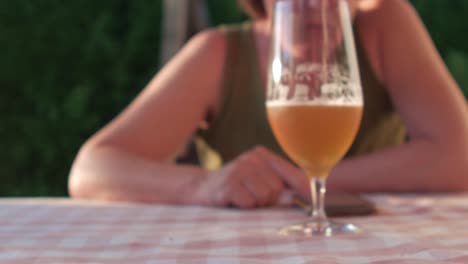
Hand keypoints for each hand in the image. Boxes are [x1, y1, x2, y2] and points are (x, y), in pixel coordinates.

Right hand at [192, 146, 309, 208]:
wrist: (202, 187)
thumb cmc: (237, 186)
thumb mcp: (259, 181)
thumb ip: (279, 187)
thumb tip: (296, 197)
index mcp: (263, 154)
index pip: (292, 173)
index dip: (305, 188)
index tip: (316, 199)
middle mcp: (252, 158)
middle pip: (278, 189)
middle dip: (270, 200)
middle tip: (254, 197)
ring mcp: (239, 168)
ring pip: (265, 197)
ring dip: (256, 204)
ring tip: (243, 197)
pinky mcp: (228, 183)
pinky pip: (249, 203)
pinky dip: (244, 206)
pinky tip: (234, 200)